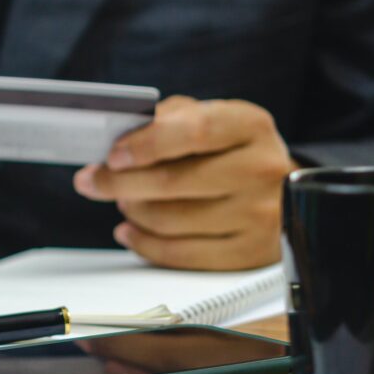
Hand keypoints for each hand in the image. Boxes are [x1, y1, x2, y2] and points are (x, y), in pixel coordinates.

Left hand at [72, 96, 298, 269]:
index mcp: (250, 126)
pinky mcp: (249, 253)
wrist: (282, 191)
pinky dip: (144, 244)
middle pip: (173, 181)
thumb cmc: (231, 150)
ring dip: (132, 211)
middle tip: (91, 181)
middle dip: (119, 182)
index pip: (193, 132)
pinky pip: (181, 254)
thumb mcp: (210, 119)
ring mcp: (259, 215)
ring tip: (122, 200)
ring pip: (170, 220)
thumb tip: (119, 136)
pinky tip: (129, 231)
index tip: (112, 155)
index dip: (146, 144)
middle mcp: (261, 170)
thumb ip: (168, 119)